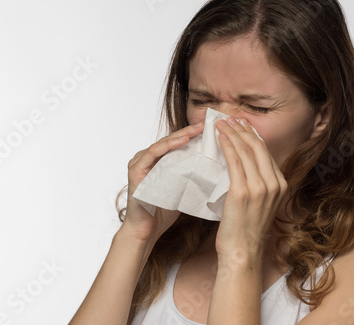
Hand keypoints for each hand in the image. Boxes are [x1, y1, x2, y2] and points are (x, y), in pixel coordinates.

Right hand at [121, 121, 204, 243]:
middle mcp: (147, 158)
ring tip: (198, 128)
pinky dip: (168, 145)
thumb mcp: (183, 187)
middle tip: (209, 123)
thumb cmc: (164, 211)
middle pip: (172, 140)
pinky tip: (182, 140)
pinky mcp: (136, 170)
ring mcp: (140, 163)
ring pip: (163, 143)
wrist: (147, 231)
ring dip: (182, 135)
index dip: (195, 136)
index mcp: (158, 161)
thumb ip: (192, 174)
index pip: (178, 144)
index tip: (214, 130)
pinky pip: (153, 153)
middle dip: (191, 131)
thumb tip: (217, 166)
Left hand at [214, 117, 287, 261]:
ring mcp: (259, 188)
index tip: (242, 124)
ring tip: (221, 123)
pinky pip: (234, 162)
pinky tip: (220, 138)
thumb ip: (258, 185)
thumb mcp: (261, 204)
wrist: (242, 251)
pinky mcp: (242, 193)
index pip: (265, 152)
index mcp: (280, 185)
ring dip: (233, 133)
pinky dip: (227, 146)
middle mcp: (273, 184)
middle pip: (257, 147)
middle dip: (243, 129)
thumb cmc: (246, 230)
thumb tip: (246, 167)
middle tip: (230, 118)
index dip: (253, 135)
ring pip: (246, 151)